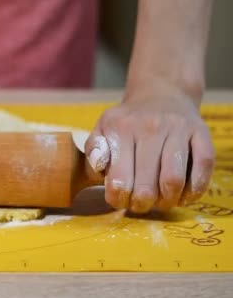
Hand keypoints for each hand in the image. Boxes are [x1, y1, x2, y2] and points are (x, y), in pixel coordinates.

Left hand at [85, 90, 213, 213]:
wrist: (162, 93)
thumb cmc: (127, 121)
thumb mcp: (102, 129)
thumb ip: (94, 150)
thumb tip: (100, 167)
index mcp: (121, 129)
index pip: (119, 180)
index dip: (119, 199)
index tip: (121, 201)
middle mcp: (150, 127)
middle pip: (147, 186)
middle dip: (142, 204)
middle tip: (140, 205)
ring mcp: (178, 129)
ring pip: (174, 180)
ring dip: (168, 201)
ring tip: (162, 201)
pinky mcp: (201, 133)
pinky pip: (203, 168)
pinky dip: (194, 189)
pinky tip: (184, 194)